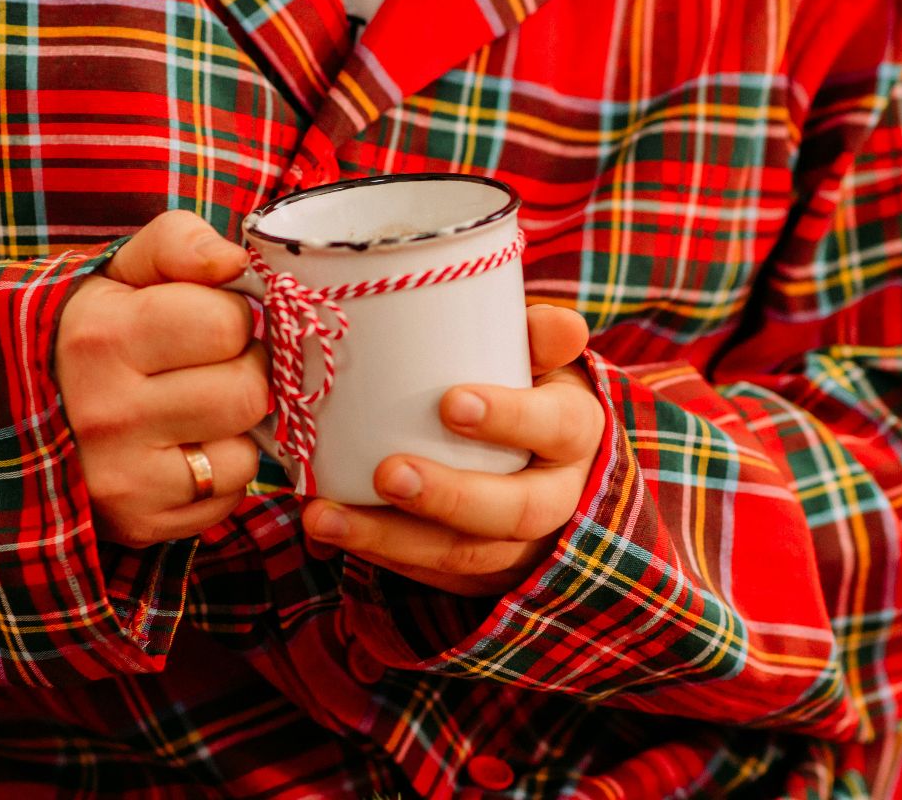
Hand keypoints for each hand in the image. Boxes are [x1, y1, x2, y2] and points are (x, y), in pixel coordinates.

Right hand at [57, 210, 268, 547]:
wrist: (10, 416)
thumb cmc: (87, 332)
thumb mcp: (118, 270)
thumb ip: (178, 244)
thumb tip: (235, 262)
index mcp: (101, 337)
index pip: (225, 324)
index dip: (228, 317)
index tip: (202, 322)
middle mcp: (107, 414)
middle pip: (245, 393)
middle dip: (240, 372)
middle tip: (209, 368)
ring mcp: (121, 478)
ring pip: (243, 453)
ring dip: (232, 429)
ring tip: (194, 410)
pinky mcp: (138, 524)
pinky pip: (227, 498)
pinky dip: (218, 474)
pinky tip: (181, 450)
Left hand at [301, 305, 604, 596]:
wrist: (531, 447)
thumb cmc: (522, 384)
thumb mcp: (537, 354)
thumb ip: (538, 335)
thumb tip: (562, 326)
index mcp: (576, 433)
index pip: (556, 427)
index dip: (509, 419)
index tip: (449, 402)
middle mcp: (559, 497)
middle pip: (516, 510)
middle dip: (449, 496)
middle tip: (387, 473)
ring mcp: (521, 544)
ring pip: (467, 554)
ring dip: (392, 539)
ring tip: (325, 517)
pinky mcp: (480, 571)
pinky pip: (433, 575)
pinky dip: (381, 556)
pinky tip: (332, 535)